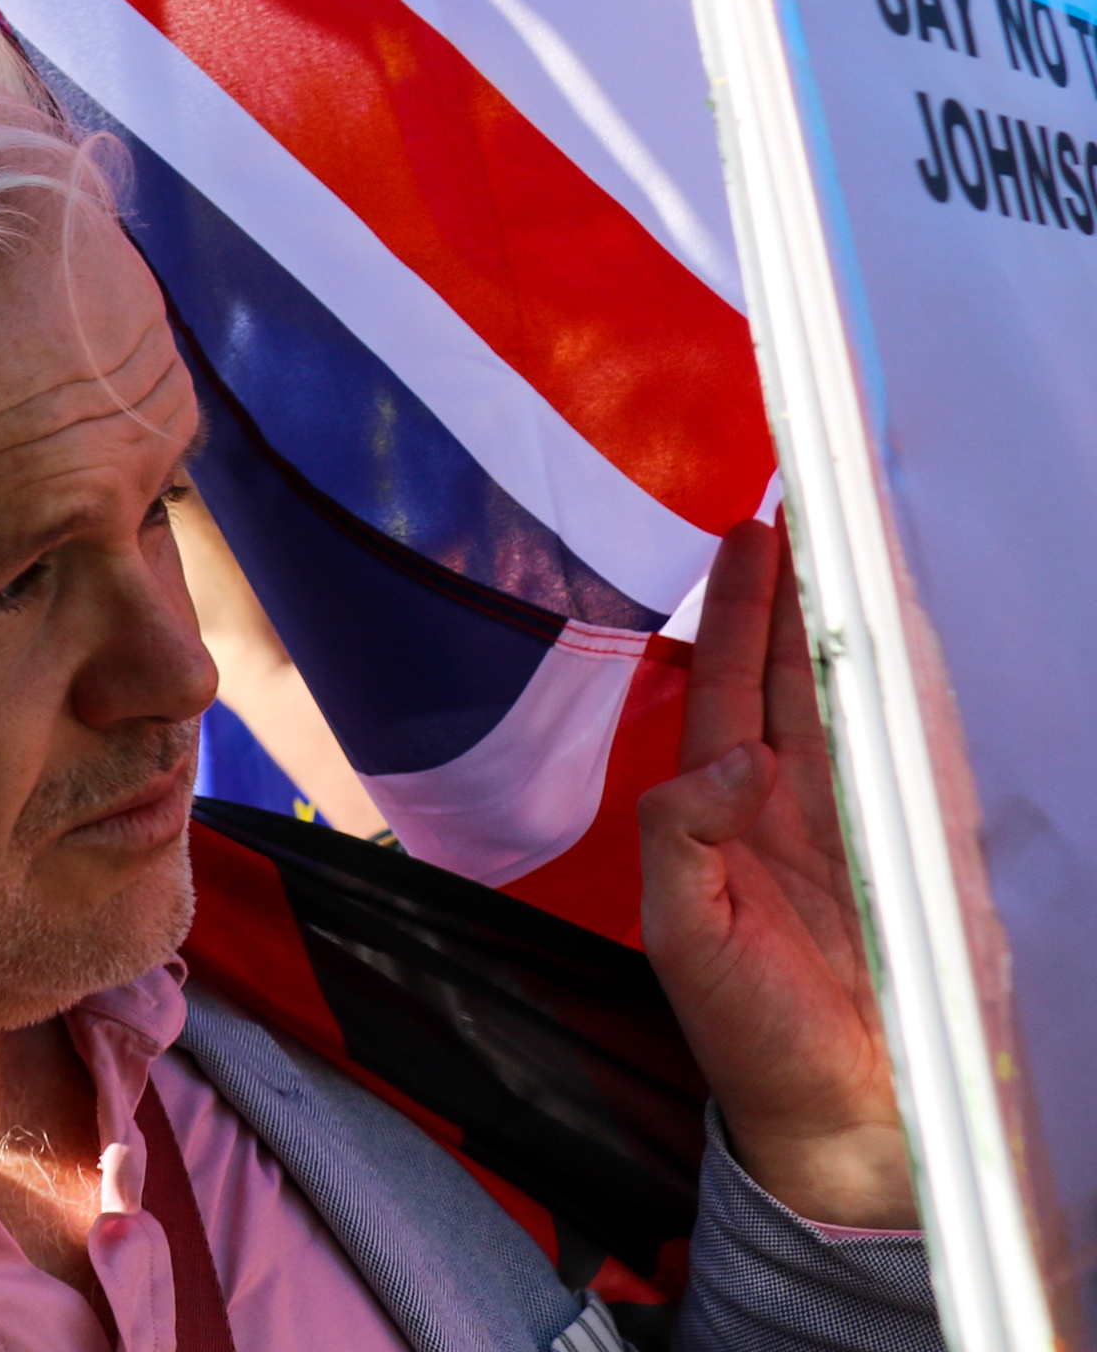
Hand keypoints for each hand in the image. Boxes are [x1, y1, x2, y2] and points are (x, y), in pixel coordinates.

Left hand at [640, 519, 913, 1227]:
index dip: (738, 605)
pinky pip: (931, 756)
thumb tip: (730, 760)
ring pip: (862, 696)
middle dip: (805, 585)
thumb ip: (682, 839)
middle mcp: (793, 796)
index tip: (754, 527)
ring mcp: (863, 818)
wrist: (842, 1119)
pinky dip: (931, 698)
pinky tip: (933, 645)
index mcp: (725, 805)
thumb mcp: (682, 934)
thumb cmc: (747, 1035)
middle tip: (817, 496)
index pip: (730, 679)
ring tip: (870, 543)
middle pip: (798, 665)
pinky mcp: (927, 852)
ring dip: (864, 625)